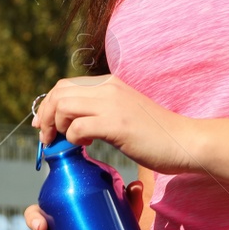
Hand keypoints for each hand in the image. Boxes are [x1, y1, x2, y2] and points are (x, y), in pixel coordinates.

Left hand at [32, 73, 199, 174]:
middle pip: (59, 92)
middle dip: (45, 115)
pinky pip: (78, 127)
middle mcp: (108, 88)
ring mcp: (113, 104)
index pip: (64, 85)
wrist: (185, 141)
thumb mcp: (124, 112)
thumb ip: (100, 110)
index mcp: (109, 83)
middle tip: (46, 137)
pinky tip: (84, 146)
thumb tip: (72, 123)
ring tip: (64, 143)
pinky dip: (73, 138)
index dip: (48, 105)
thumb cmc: (155, 134)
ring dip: (56, 127)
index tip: (43, 125)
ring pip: (64, 106)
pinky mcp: (117, 124)